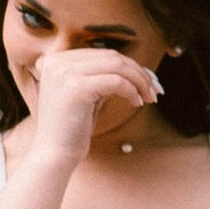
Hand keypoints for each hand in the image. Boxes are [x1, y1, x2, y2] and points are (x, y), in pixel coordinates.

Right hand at [22, 44, 160, 172]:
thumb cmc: (73, 129)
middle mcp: (57, 62)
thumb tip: (138, 69)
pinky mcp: (76, 87)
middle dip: (139, 72)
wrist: (55, 155)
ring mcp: (65, 73)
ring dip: (139, 81)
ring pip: (117, 65)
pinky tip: (136, 103)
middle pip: (112, 56)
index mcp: (57, 60)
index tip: (148, 80)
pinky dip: (131, 90)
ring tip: (148, 97)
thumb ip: (104, 77)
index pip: (103, 54)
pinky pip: (116, 81)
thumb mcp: (89, 94)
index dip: (130, 65)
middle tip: (155, 89)